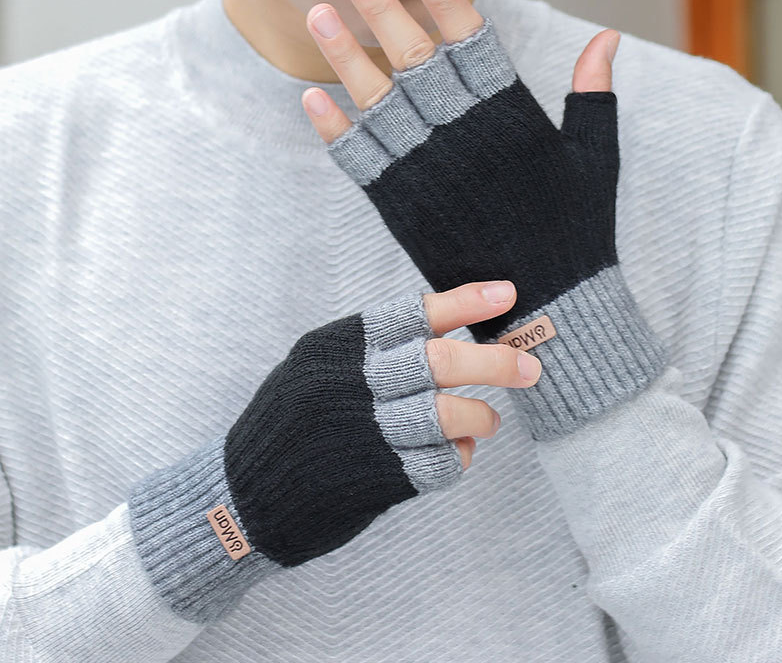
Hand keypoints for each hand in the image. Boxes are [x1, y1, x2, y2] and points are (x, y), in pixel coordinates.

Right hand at [219, 278, 536, 567]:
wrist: (242, 499)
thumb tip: (441, 332)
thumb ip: (368, 352)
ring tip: (488, 420)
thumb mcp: (312, 370)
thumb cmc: (286, 425)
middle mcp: (350, 386)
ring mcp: (363, 434)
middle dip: (494, 360)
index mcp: (334, 349)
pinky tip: (454, 451)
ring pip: (446, 414)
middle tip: (530, 367)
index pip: (409, 314)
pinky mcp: (376, 480)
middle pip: (438, 362)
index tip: (506, 293)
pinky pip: (439, 463)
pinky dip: (458, 456)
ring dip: (480, 416)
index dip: (462, 301)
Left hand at [300, 0, 619, 346]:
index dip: (444, 2)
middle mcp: (463, 137)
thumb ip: (592, 94)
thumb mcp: (593, 156)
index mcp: (510, 118)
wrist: (547, 300)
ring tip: (320, 15)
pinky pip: (360, 162)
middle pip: (415, 61)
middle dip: (382, 12)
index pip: (471, 43)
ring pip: (379, 103)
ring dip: (347, 58)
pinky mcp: (402, 206)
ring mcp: (427, 171)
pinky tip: (312, 97)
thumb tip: (607, 37)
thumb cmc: (574, 227)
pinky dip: (335, 130)